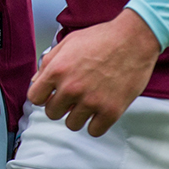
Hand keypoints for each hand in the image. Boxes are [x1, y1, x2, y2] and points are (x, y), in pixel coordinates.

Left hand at [30, 10, 160, 135]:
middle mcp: (71, 88)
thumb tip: (37, 81)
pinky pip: (94, 131)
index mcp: (57, 70)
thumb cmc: (102, 38)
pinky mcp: (111, 111)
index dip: (42, 96)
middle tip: (71, 98)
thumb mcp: (68, 43)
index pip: (35, 98)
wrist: (134, 40)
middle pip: (52, 113)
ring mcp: (91, 101)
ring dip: (77, 116)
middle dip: (59, 106)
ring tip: (87, 104)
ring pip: (72, 124)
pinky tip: (99, 112)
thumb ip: (48, 63)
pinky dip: (96, 124)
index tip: (50, 95)